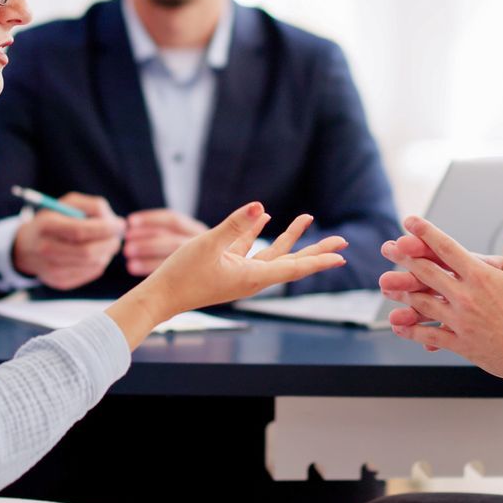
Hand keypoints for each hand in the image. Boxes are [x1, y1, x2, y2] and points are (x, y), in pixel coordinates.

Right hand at [11, 192, 125, 290]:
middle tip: (118, 236)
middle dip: (109, 243)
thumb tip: (116, 223)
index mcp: (46, 225)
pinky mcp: (59, 282)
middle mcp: (45, 249)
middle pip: (87, 252)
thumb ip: (94, 206)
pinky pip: (90, 273)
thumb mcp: (69, 204)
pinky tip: (97, 253)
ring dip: (107, 253)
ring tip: (107, 243)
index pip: (80, 231)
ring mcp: (51, 269)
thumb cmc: (55, 219)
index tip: (120, 224)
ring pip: (92, 264)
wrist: (28, 246)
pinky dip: (100, 262)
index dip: (104, 229)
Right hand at [107, 203, 347, 346]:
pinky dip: (261, 234)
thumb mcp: (208, 244)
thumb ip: (235, 224)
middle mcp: (252, 278)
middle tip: (342, 242)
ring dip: (291, 237)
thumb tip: (262, 206)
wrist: (160, 297)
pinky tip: (266, 218)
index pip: (294, 267)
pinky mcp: (228, 269)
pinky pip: (252, 250)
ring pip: (274, 254)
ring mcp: (241, 274)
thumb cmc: (182, 274)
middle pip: (292, 262)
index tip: (341, 255)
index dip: (318, 260)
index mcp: (252, 277)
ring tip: (307, 218)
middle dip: (316, 250)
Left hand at [381, 216, 502, 382]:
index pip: (447, 249)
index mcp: (481, 277)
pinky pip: (430, 336)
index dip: (425, 233)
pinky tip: (399, 325)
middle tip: (388, 249)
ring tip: (387, 285)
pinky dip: (412, 330)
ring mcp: (460, 321)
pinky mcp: (461, 344)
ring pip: (423, 303)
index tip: (409, 222)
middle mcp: (466, 297)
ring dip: (403, 292)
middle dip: (405, 258)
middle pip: (427, 273)